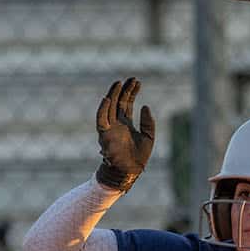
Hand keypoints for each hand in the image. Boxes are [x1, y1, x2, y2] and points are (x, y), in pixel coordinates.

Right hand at [94, 77, 154, 191]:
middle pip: (118, 102)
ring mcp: (110, 128)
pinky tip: (107, 98)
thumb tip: (145, 106)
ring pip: (109, 107)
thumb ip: (148, 122)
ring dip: (113, 95)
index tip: (137, 82)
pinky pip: (101, 120)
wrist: (129, 172)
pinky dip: (102, 109)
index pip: (126, 103)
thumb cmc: (138, 157)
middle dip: (123, 90)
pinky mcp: (104, 135)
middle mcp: (116, 124)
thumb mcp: (149, 136)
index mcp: (126, 123)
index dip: (131, 92)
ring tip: (118, 83)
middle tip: (130, 79)